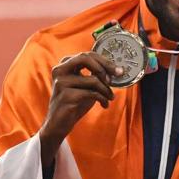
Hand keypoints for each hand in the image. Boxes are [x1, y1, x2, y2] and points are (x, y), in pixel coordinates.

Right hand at [39, 52, 121, 166]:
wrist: (59, 124)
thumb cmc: (75, 103)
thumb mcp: (86, 86)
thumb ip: (96, 76)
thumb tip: (117, 70)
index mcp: (64, 65)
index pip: (87, 55)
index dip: (105, 61)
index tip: (118, 70)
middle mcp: (60, 71)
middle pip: (86, 58)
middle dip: (105, 67)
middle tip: (115, 78)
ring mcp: (61, 83)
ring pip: (93, 80)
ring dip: (107, 90)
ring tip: (110, 97)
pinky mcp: (66, 96)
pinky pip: (92, 93)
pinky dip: (102, 99)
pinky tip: (104, 105)